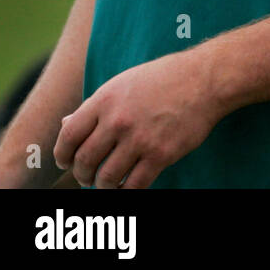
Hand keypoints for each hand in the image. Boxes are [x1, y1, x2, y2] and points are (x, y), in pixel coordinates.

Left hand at [53, 50, 226, 188]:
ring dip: (102, 186)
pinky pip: (134, 185)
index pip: (68, 136)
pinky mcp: (161, 154)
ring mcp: (140, 139)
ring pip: (106, 178)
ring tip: (107, 184)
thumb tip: (65, 125)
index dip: (62, 154)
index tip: (66, 161)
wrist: (207, 78)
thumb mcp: (125, 82)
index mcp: (105, 99)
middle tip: (87, 176)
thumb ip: (96, 105)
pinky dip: (126, 191)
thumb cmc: (166, 78)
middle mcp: (118, 120)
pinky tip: (127, 186)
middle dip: (82, 174)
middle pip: (85, 161)